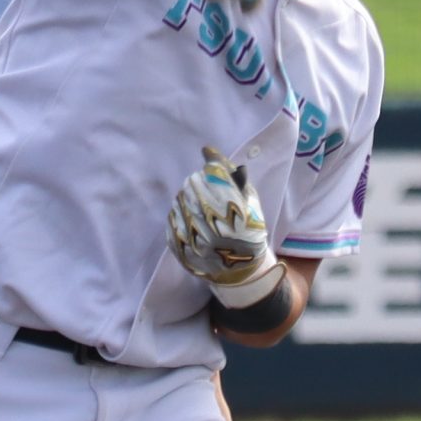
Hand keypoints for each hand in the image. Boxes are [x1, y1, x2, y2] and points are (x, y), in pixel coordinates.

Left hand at [167, 148, 284, 308]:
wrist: (240, 271)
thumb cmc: (249, 228)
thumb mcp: (249, 199)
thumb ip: (229, 172)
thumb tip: (205, 149)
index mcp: (235, 213)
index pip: (212, 175)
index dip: (211, 170)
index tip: (212, 171)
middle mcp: (213, 227)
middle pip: (192, 185)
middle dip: (199, 183)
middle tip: (207, 191)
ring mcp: (193, 240)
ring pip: (179, 200)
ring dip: (188, 197)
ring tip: (201, 207)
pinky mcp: (179, 249)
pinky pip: (171, 218)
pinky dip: (180, 214)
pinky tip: (192, 220)